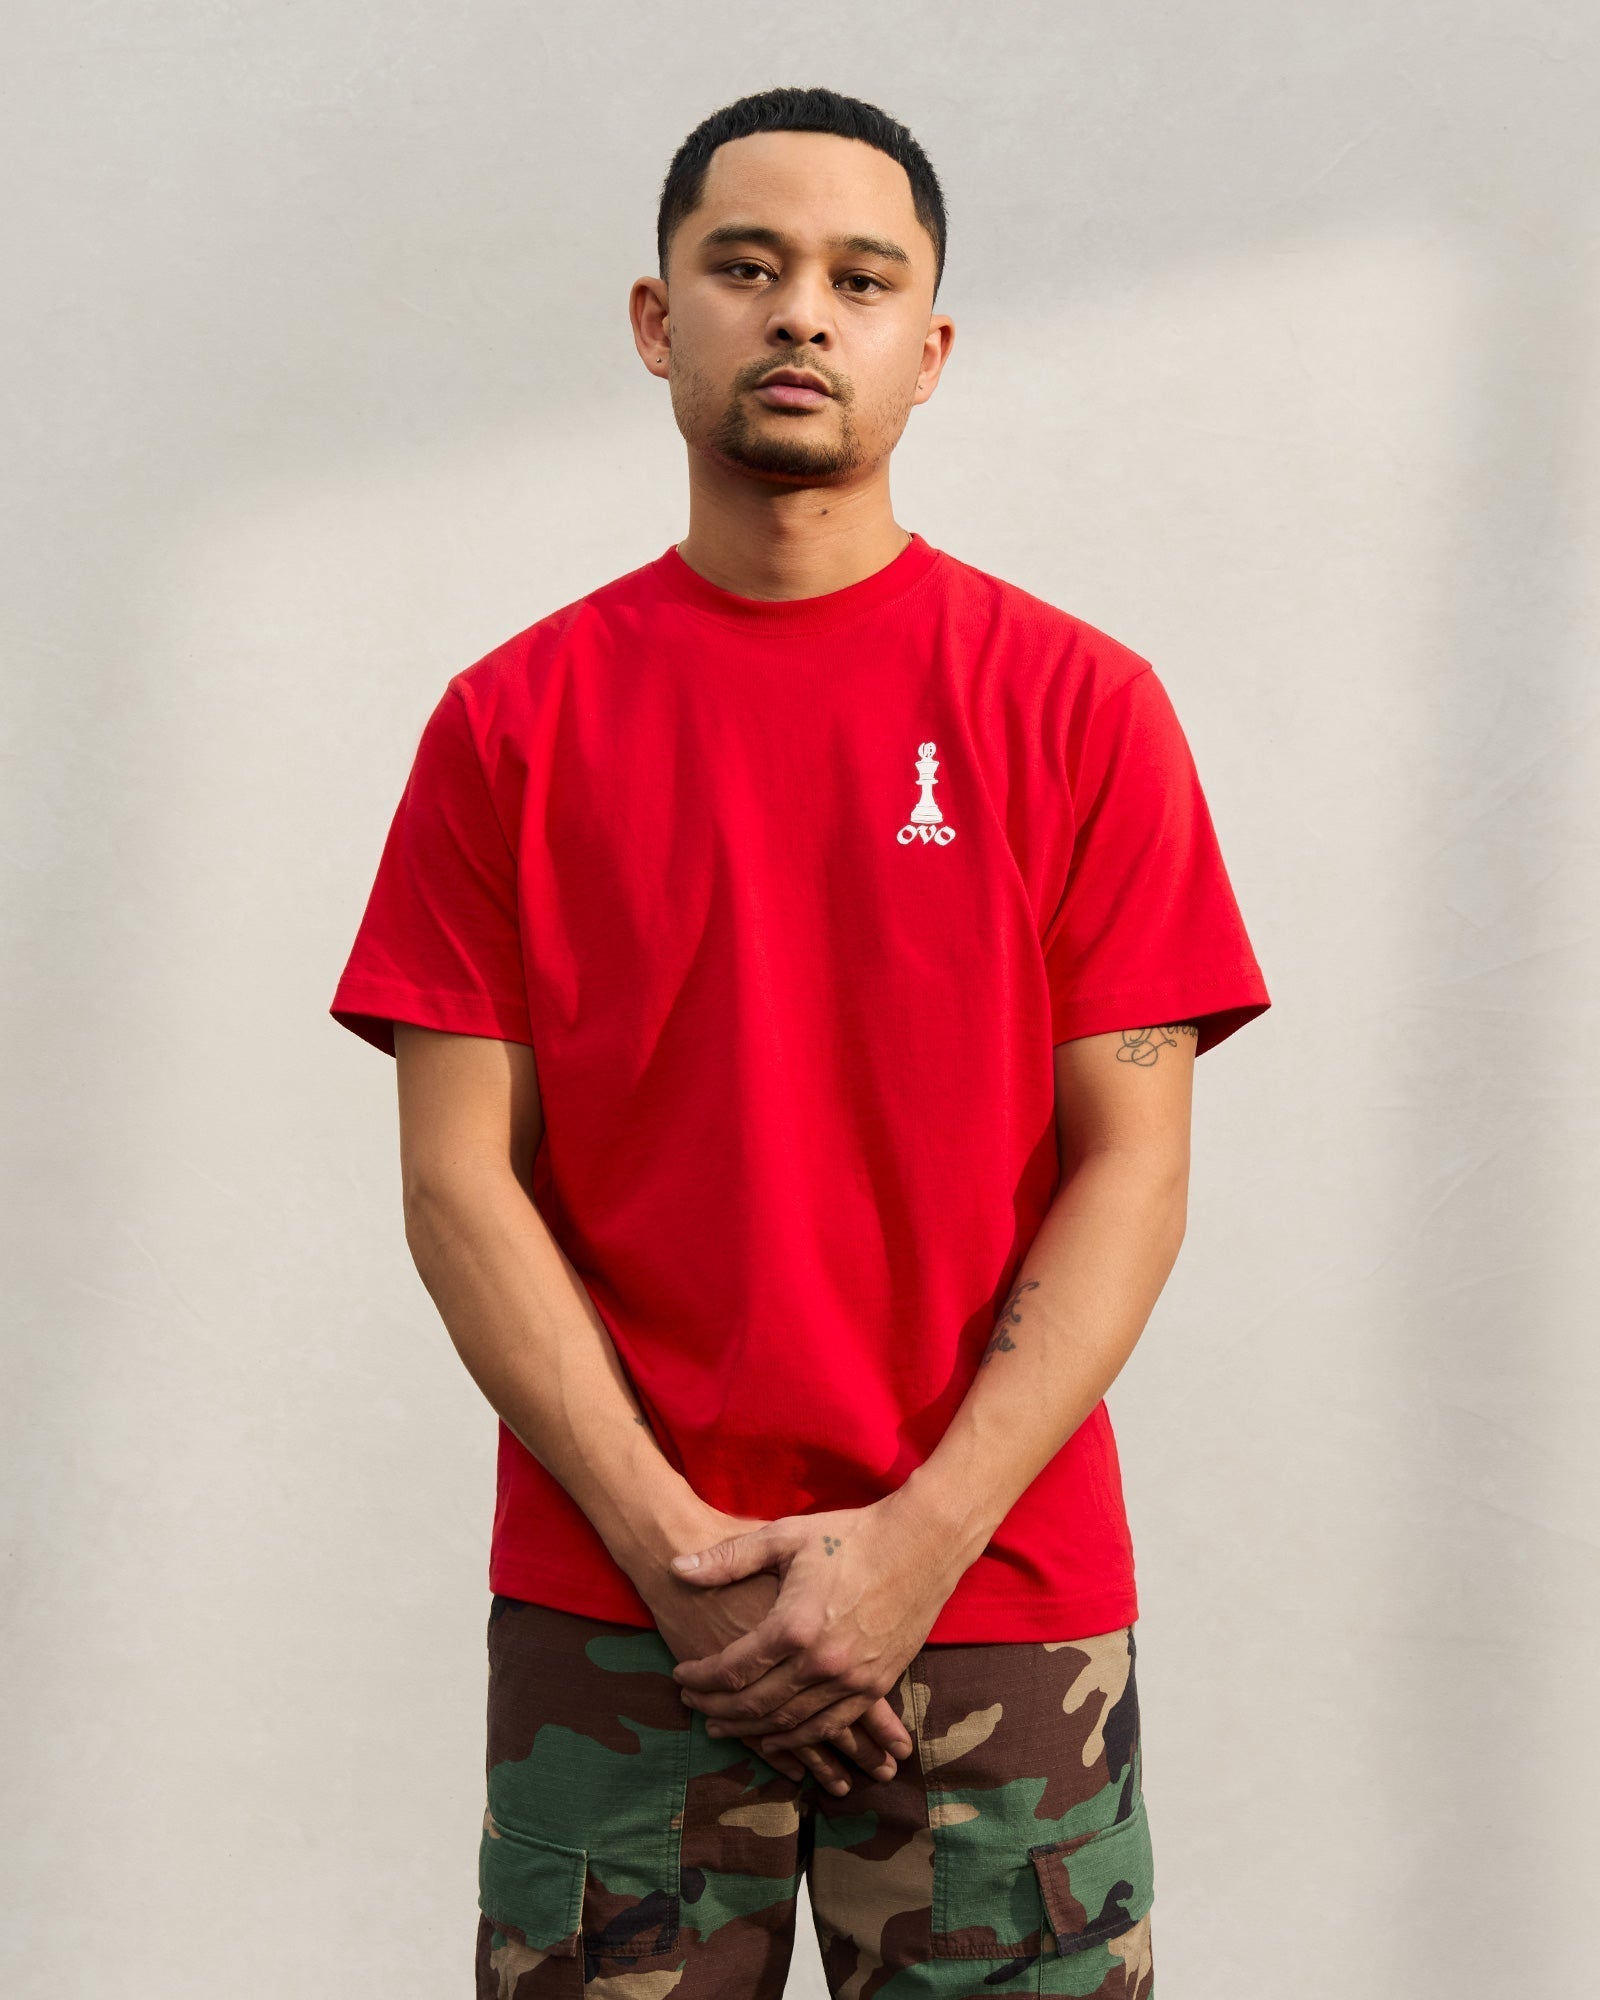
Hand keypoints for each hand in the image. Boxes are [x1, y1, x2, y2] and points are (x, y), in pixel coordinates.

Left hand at [630, 1505, 915, 1794]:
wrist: (921, 1544)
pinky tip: (778, 1738)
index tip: (680, 1675)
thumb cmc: (850, 1535)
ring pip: (790, 1723)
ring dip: (752, 1730)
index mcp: (793, 1626)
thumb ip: (728, 1559)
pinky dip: (799, 1739)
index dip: (700, 1677)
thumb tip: (676, 1567)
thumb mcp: (785, 1537)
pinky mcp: (877, 1685)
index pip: (732, 1668)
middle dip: (718, 1708)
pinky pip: (830, 1725)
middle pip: (756, 1704)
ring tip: (724, 1727)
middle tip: (692, 1706)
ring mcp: (852, 1679)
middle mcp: (821, 1662)